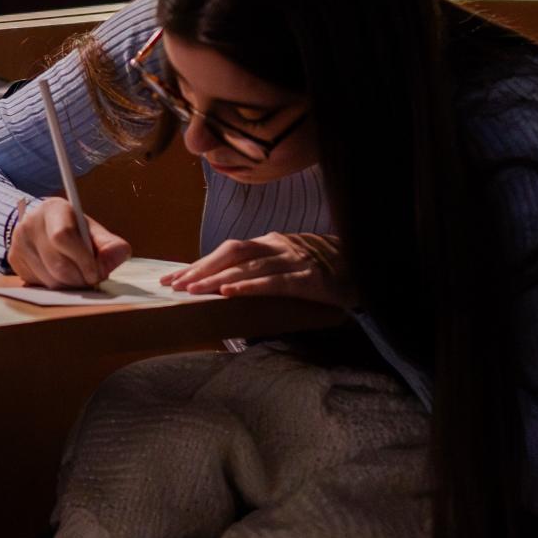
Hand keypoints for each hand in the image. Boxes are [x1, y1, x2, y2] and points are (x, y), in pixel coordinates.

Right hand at [8, 198, 131, 290]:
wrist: (39, 224)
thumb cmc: (71, 228)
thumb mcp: (90, 230)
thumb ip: (108, 243)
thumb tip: (121, 253)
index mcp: (53, 209)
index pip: (63, 236)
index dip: (82, 259)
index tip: (96, 273)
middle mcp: (30, 224)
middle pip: (57, 264)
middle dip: (79, 279)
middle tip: (90, 281)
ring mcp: (18, 243)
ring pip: (49, 279)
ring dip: (69, 286)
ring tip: (77, 278)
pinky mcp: (14, 260)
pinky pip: (39, 284)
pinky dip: (55, 286)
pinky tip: (60, 276)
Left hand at [164, 232, 356, 307]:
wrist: (366, 267)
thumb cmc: (322, 270)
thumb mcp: (287, 265)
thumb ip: (260, 270)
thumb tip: (221, 286)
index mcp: (270, 244)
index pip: (227, 251)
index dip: (198, 263)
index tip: (171, 277)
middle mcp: (278, 247)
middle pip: (231, 253)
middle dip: (199, 269)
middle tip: (173, 285)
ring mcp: (294, 260)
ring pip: (248, 266)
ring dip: (217, 279)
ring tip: (192, 290)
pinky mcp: (310, 279)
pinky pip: (275, 282)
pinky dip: (250, 286)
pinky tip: (229, 293)